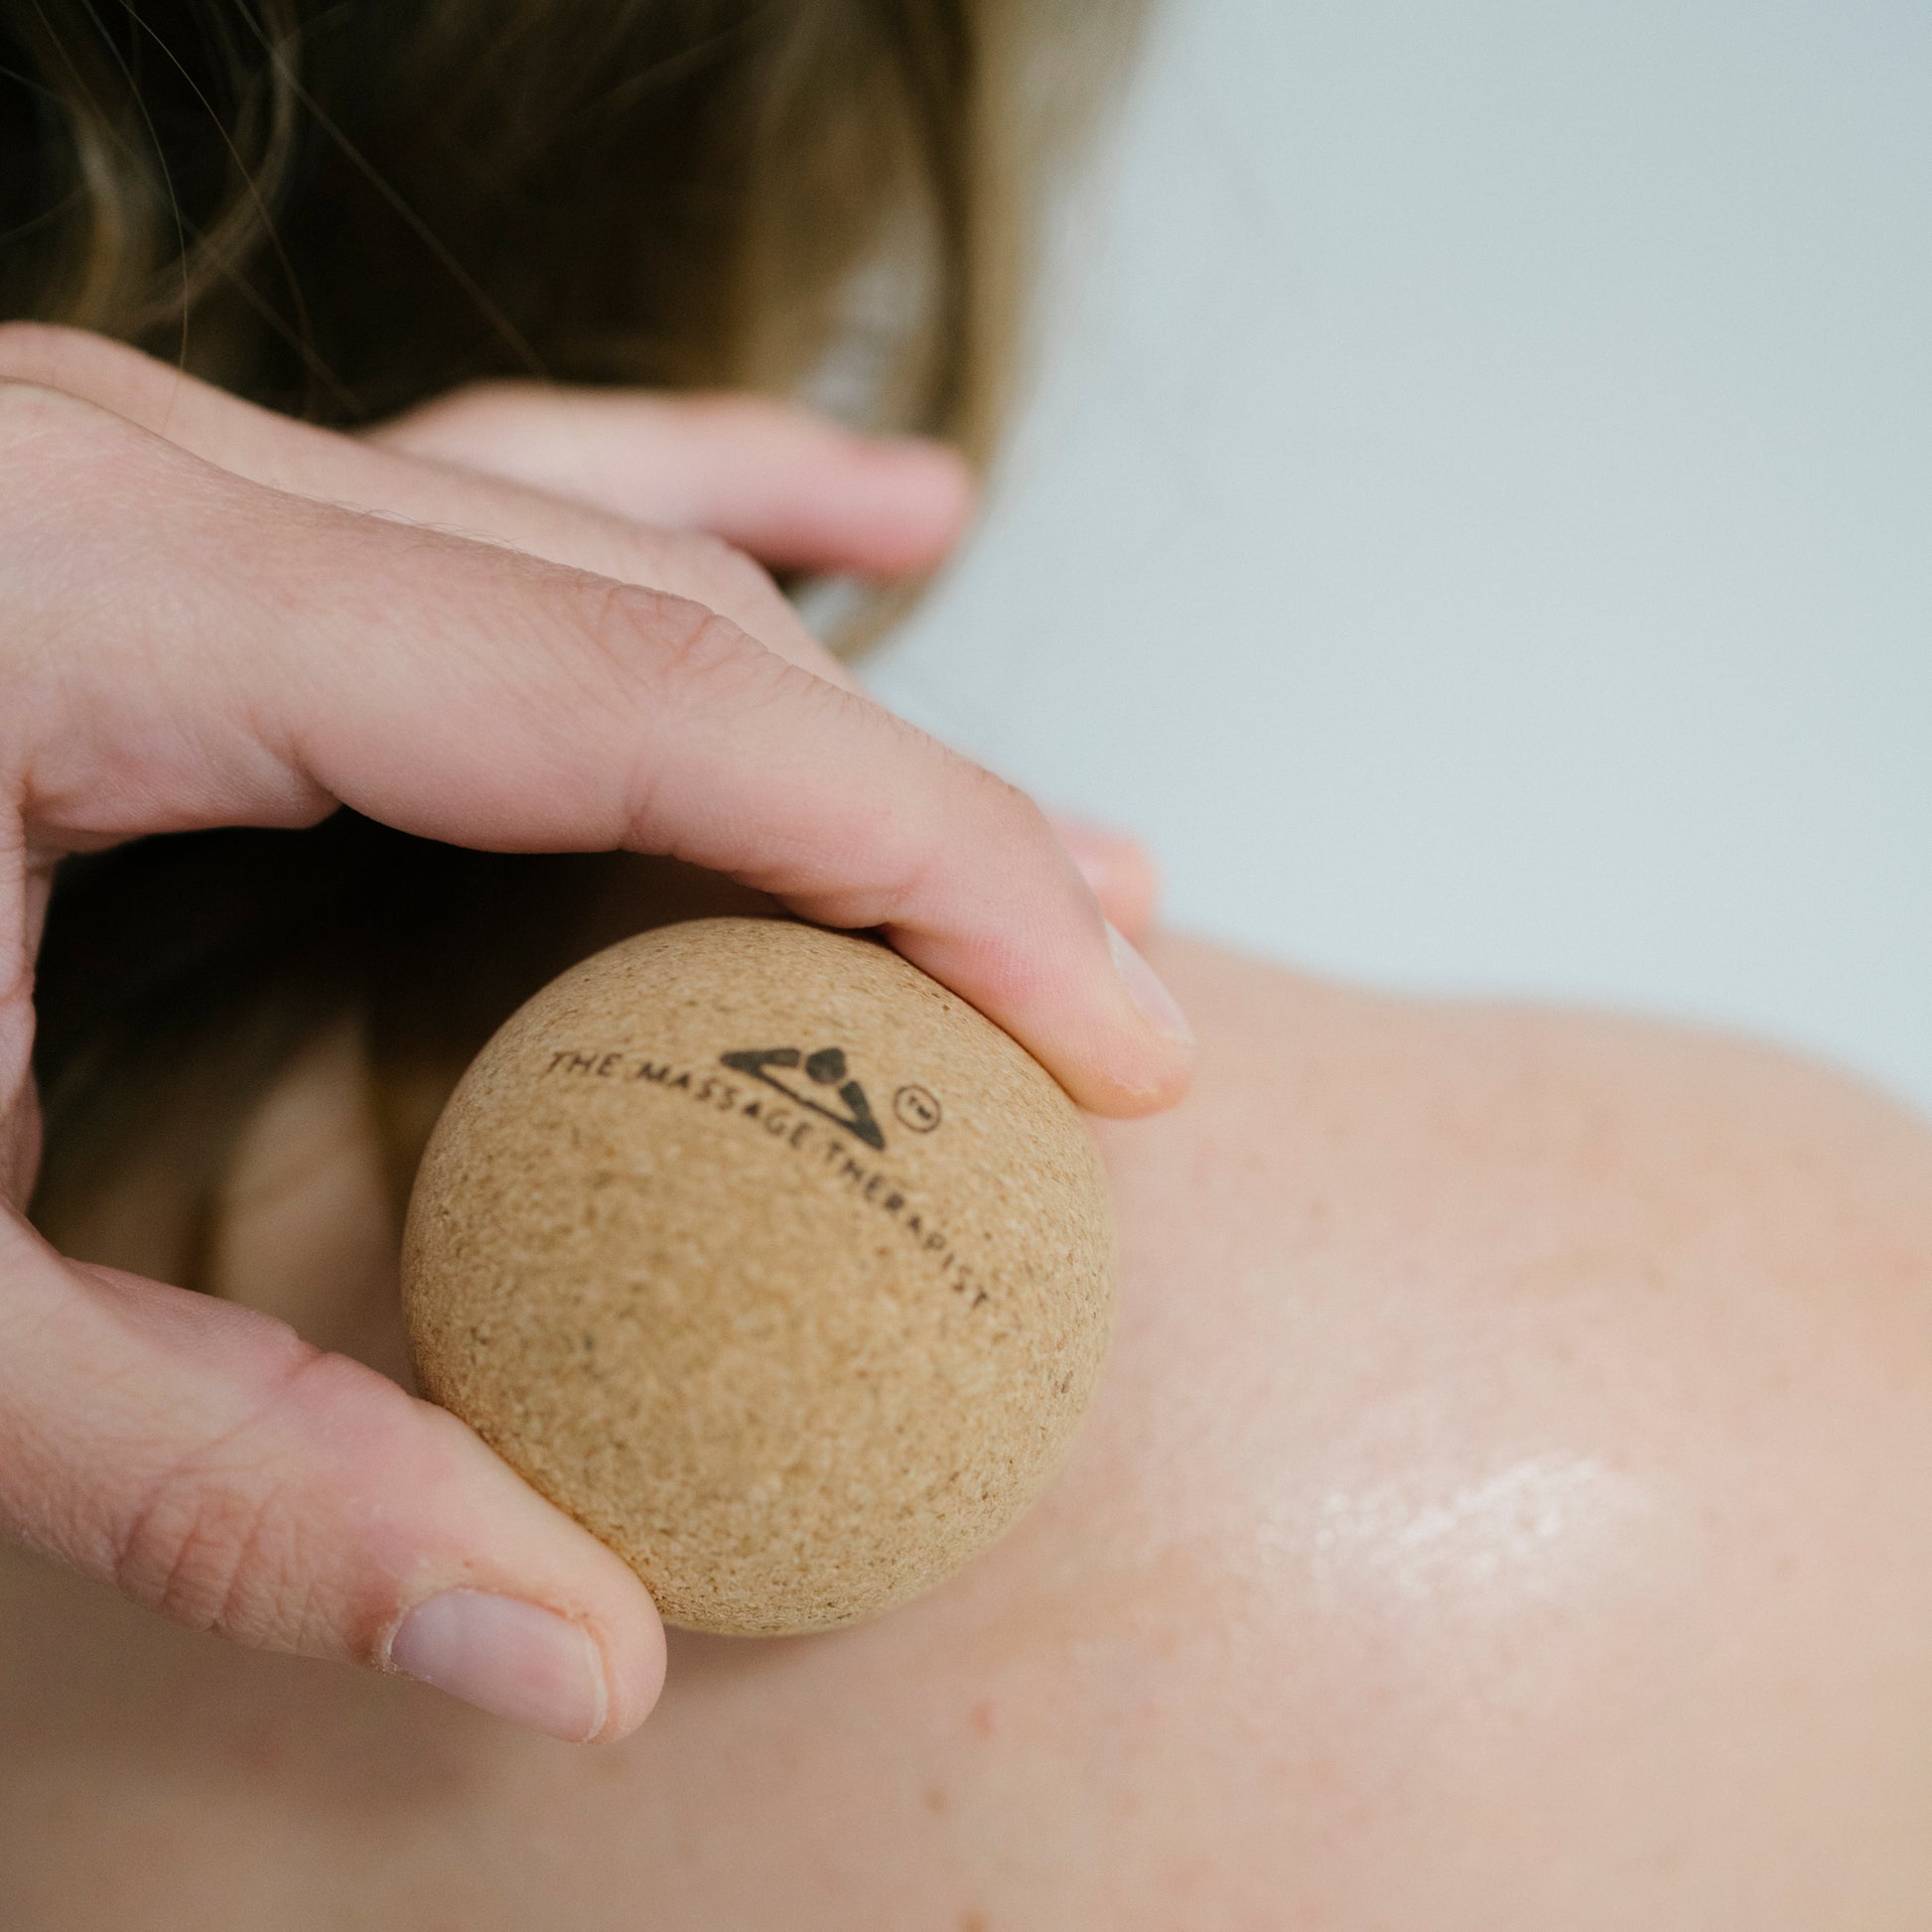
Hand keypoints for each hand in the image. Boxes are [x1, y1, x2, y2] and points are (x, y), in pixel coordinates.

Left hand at [0, 327, 1189, 1745]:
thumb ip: (209, 1477)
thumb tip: (561, 1652)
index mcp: (99, 606)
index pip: (656, 709)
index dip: (932, 864)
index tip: (1107, 1019)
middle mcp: (156, 473)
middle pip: (670, 626)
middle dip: (932, 821)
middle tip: (1107, 995)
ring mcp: (159, 460)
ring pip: (613, 546)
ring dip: (857, 694)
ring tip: (1049, 829)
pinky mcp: (164, 509)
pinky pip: (511, 479)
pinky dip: (714, 499)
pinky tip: (870, 514)